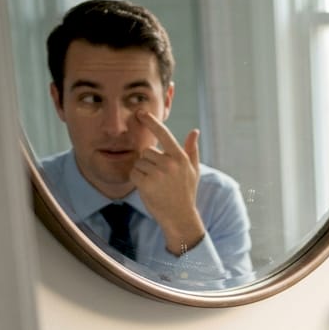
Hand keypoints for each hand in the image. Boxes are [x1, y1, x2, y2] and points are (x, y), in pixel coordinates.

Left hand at [130, 111, 206, 255]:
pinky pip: (134, 173)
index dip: (152, 122)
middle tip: (159, 177)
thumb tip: (194, 131)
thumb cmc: (186, 193)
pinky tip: (149, 189)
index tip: (141, 112)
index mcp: (180, 157)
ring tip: (155, 184)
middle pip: (147, 151)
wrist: (180, 217)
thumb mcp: (193, 171)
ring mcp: (158, 173)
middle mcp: (170, 163)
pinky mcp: (146, 183)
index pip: (164, 134)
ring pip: (139, 162)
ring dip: (143, 171)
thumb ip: (192, 150)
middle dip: (148, 161)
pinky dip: (137, 180)